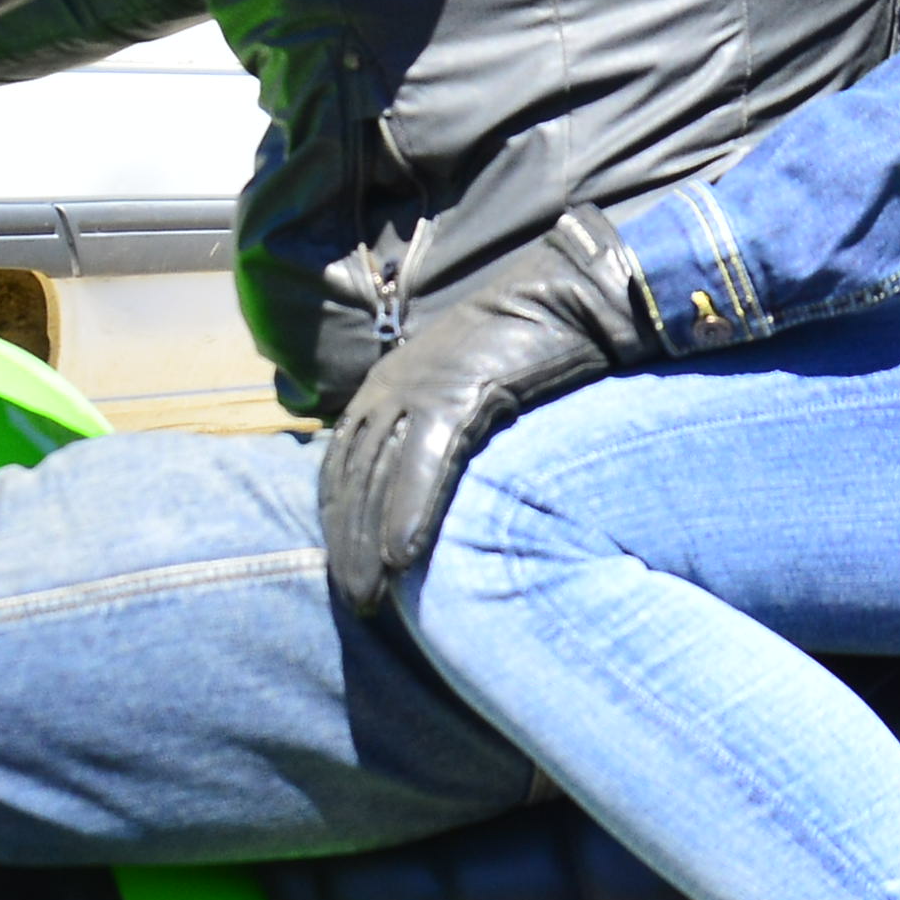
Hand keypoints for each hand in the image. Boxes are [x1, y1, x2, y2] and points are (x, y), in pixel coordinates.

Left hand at [318, 209, 659, 621]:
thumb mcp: (461, 391)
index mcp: (383, 388)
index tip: (344, 568)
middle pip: (352, 480)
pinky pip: (423, 467)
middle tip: (354, 601)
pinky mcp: (455, 398)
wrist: (560, 298)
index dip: (339, 521)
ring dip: (368, 543)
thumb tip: (429, 484)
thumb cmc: (522, 349)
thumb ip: (435, 430)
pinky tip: (405, 558)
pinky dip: (409, 514)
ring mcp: (417, 391)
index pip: (343, 465)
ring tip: (370, 596)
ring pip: (378, 479)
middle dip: (347, 546)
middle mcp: (388, 389)